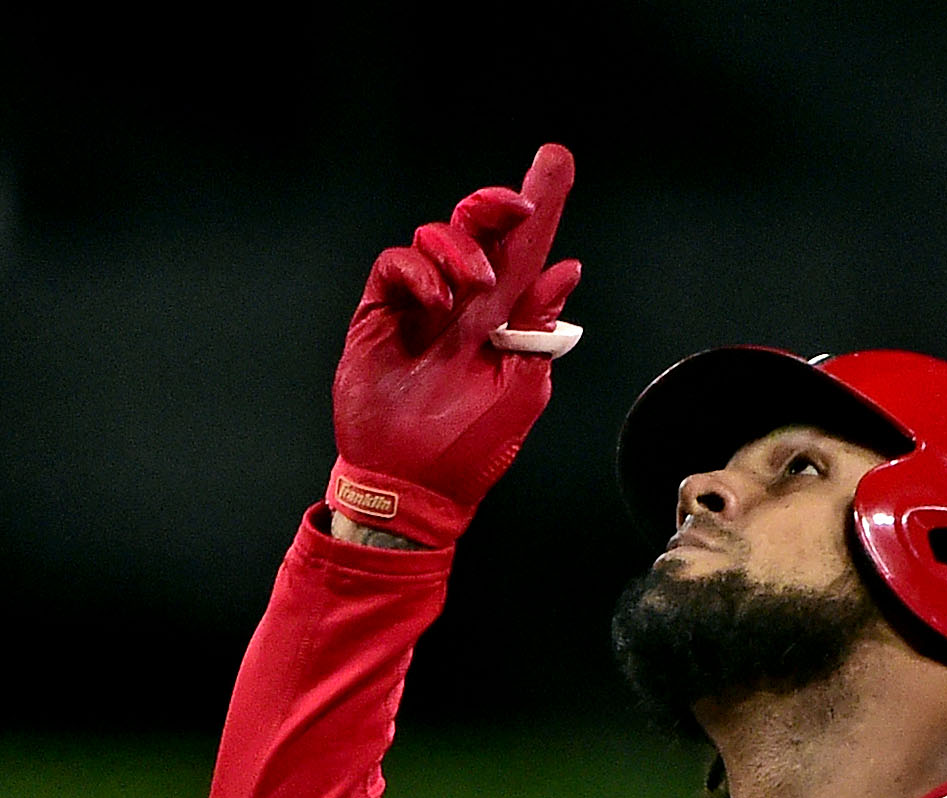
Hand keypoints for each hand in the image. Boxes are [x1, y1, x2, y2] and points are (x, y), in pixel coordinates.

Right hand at [328, 143, 583, 547]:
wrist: (411, 485)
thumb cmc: (470, 449)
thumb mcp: (520, 389)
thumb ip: (539, 328)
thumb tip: (566, 268)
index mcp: (503, 320)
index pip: (526, 252)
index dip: (541, 207)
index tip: (559, 162)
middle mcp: (463, 304)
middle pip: (480, 230)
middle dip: (497, 203)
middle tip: (516, 203)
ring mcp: (420, 306)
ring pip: (438, 237)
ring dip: (461, 250)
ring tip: (472, 289)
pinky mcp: (380, 313)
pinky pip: (396, 264)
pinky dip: (417, 270)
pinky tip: (434, 300)